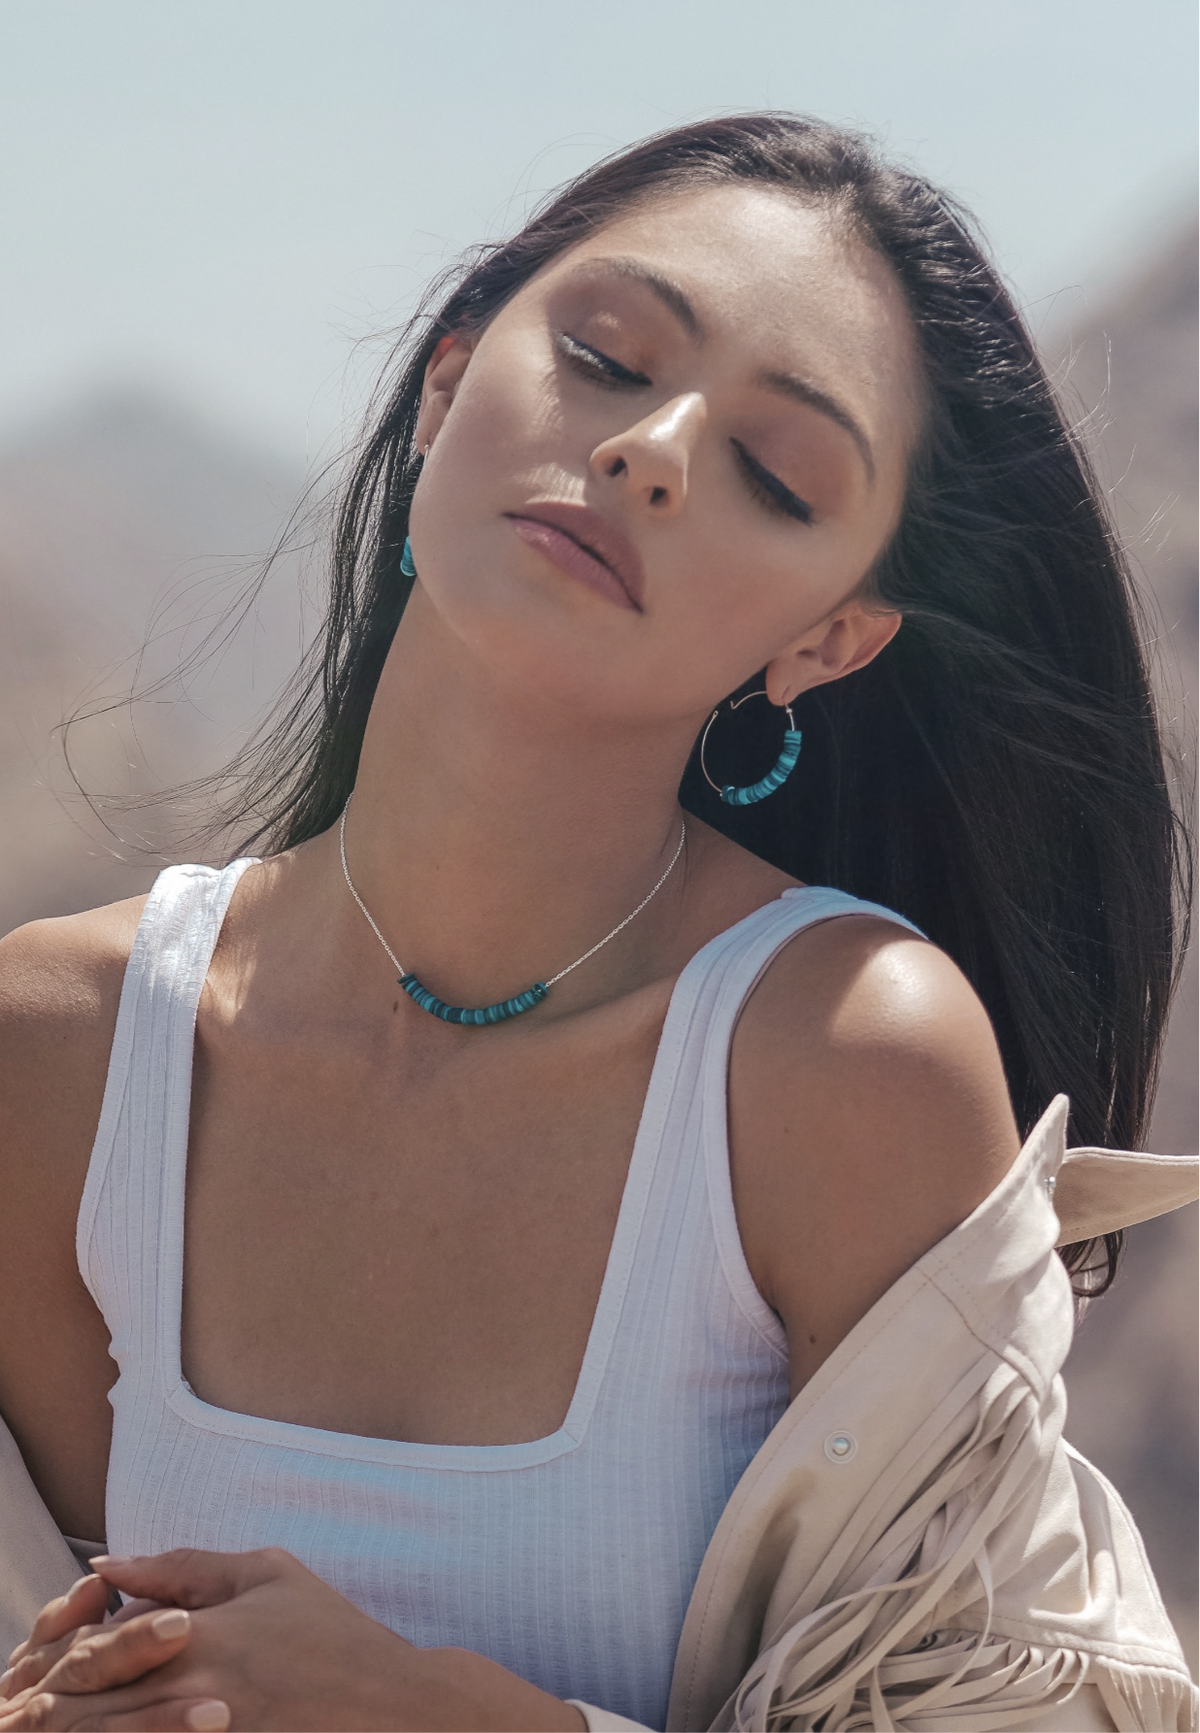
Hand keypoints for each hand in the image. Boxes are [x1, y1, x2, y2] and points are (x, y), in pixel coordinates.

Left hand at [0, 1547, 585, 1732]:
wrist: (393, 1707)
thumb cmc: (331, 1632)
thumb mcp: (267, 1573)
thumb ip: (186, 1565)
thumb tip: (110, 1564)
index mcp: (200, 1635)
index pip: (96, 1651)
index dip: (61, 1661)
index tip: (52, 1665)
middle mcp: (195, 1691)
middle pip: (94, 1709)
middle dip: (61, 1709)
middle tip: (45, 1709)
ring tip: (72, 1727)